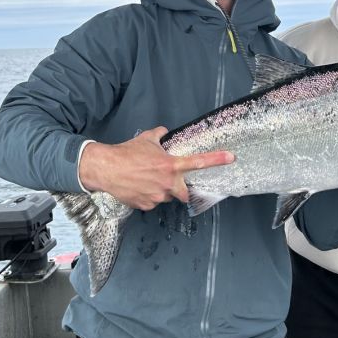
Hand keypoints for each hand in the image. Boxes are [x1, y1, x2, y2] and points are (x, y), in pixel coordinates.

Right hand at [78, 127, 233, 210]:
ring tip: (145, 181)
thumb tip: (165, 131)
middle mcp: (167, 183)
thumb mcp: (146, 139)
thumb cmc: (126, 152)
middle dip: (180, 189)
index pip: (198, 162)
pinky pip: (152, 203)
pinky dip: (148, 197)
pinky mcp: (146, 206)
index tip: (231, 158)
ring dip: (161, 191)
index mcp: (170, 165)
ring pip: (165, 197)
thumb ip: (159, 135)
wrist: (105, 168)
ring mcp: (157, 196)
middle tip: (168, 181)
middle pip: (184, 193)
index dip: (217, 160)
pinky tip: (138, 188)